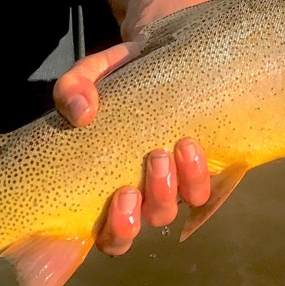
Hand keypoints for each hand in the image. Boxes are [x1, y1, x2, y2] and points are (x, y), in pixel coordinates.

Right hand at [52, 0, 216, 255]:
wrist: (157, 50)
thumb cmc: (117, 77)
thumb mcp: (89, 76)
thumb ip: (73, 89)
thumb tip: (80, 112)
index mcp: (110, 188)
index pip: (110, 235)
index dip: (117, 230)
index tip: (121, 196)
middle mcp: (145, 192)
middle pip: (151, 222)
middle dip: (154, 201)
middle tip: (154, 162)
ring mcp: (178, 178)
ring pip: (185, 201)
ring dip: (183, 182)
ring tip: (179, 145)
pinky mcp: (208, 160)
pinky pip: (211, 181)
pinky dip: (205, 169)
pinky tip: (194, 143)